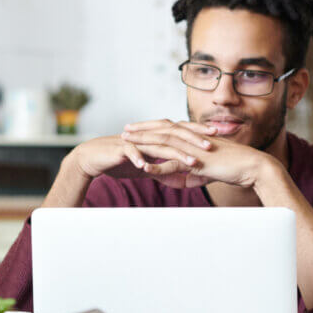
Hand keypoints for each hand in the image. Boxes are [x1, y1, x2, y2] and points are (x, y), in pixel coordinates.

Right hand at [65, 120, 216, 187]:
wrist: (93, 158)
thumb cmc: (119, 161)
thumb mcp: (145, 169)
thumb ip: (163, 172)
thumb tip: (181, 180)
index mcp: (156, 137)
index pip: (182, 132)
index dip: (199, 132)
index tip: (218, 136)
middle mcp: (148, 136)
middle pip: (175, 134)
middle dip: (194, 139)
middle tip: (212, 145)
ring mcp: (135, 141)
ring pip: (158, 144)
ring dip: (175, 153)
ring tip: (191, 162)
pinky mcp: (121, 149)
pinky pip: (132, 153)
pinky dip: (140, 159)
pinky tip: (148, 168)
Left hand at [121, 120, 275, 187]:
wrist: (253, 167)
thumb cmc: (234, 168)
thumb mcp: (208, 172)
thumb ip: (193, 175)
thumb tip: (182, 182)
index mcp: (195, 138)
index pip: (169, 128)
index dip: (152, 127)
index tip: (136, 128)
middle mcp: (192, 139)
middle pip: (162, 130)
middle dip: (142, 130)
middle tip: (125, 130)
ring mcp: (195, 149)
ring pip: (164, 143)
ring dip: (144, 143)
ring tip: (127, 143)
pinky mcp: (199, 162)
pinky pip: (175, 165)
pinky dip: (159, 167)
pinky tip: (144, 169)